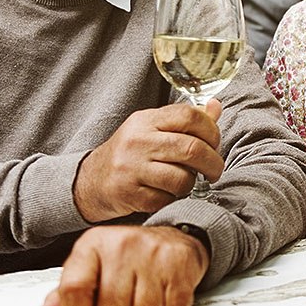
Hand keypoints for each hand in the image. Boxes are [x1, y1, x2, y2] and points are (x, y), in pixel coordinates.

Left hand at [27, 225, 208, 305]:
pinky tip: (160, 300)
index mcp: (92, 244)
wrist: (173, 237)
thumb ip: (61, 301)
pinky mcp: (181, 265)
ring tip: (141, 303)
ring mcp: (154, 253)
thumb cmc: (127, 258)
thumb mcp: (89, 272)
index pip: (73, 291)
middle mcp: (123, 244)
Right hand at [74, 100, 223, 222]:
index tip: (215, 144)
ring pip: (182, 178)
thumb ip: (185, 120)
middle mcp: (137, 141)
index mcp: (146, 120)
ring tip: (187, 181)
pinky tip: (166, 193)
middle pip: (192, 148)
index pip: (189, 116)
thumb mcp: (153, 129)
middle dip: (213, 163)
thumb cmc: (130, 153)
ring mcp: (130, 168)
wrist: (90, 181)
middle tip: (214, 170)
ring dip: (192, 183)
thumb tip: (216, 106)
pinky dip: (173, 199)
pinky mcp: (128, 194)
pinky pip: (166, 199)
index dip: (212, 131)